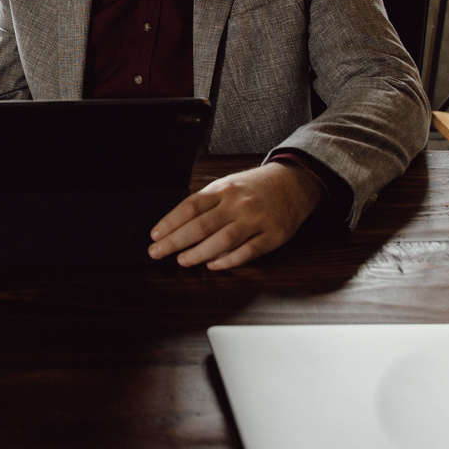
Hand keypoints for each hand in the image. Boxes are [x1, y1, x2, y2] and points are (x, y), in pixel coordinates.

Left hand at [147, 161, 322, 269]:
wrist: (293, 182)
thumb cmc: (254, 187)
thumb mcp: (228, 185)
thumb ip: (206, 203)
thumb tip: (178, 226)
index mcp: (223, 189)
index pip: (190, 206)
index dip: (170, 222)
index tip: (155, 235)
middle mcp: (238, 204)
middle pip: (202, 225)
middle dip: (176, 241)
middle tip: (157, 252)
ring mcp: (256, 220)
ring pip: (223, 240)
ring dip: (199, 253)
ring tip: (182, 261)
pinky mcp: (273, 236)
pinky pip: (248, 251)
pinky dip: (228, 260)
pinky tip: (213, 265)